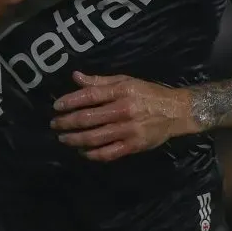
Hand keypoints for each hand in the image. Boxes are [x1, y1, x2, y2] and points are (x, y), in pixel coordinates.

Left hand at [50, 71, 196, 161]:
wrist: (176, 111)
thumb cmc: (148, 93)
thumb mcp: (126, 81)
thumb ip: (100, 81)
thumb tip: (75, 76)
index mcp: (121, 91)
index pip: (90, 96)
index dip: (70, 101)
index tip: (56, 107)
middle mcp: (123, 110)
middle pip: (89, 118)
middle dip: (68, 122)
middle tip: (55, 124)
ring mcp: (129, 130)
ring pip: (96, 137)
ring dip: (76, 139)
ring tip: (64, 138)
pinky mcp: (134, 145)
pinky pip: (109, 152)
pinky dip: (93, 154)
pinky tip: (83, 152)